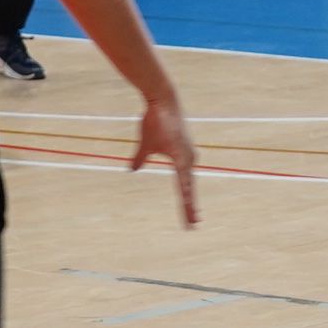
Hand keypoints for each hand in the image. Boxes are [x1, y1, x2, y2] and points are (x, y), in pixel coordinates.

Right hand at [129, 83, 199, 226]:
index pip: (185, 187)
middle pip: (189, 190)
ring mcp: (187, 156)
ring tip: (193, 218)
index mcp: (182, 160)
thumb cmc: (155, 120)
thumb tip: (132, 170)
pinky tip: (186, 196)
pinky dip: (185, 187)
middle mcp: (188, 160)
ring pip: (188, 185)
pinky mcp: (182, 152)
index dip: (187, 203)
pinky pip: (182, 173)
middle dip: (191, 209)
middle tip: (195, 226)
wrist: (161, 101)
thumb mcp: (146, 145)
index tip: (193, 219)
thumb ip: (140, 159)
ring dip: (189, 202)